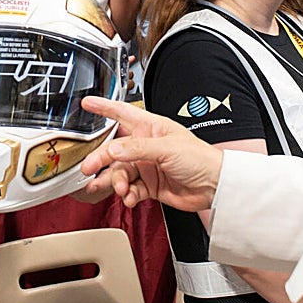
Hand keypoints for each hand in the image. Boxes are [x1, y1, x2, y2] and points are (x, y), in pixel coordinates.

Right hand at [79, 97, 222, 210]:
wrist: (215, 186)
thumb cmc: (200, 158)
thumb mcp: (166, 148)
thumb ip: (137, 149)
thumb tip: (113, 150)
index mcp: (151, 128)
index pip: (122, 113)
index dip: (104, 107)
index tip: (87, 104)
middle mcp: (146, 146)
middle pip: (114, 150)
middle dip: (101, 159)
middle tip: (89, 168)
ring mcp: (147, 166)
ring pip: (120, 172)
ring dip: (116, 182)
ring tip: (120, 189)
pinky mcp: (149, 185)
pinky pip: (130, 190)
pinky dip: (127, 195)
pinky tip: (131, 198)